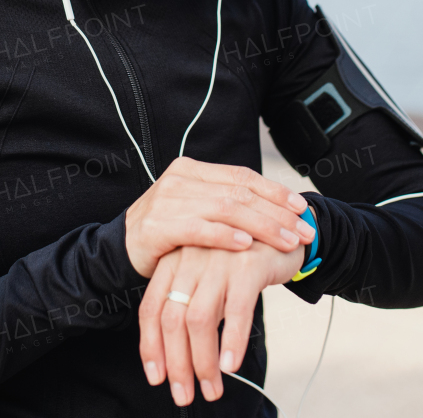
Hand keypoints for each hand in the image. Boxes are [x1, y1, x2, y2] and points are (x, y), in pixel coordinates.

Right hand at [124, 156, 314, 277]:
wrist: (118, 251)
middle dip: (277, 213)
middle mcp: (180, 179)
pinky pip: (198, 229)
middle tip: (304, 231)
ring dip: (262, 226)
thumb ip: (227, 205)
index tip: (302, 208)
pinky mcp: (157, 226)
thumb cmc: (167, 235)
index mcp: (193, 171)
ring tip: (287, 241)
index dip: (275, 191)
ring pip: (226, 209)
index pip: (242, 176)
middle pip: (240, 193)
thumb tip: (276, 209)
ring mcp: (167, 201)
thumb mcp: (197, 212)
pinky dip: (224, 236)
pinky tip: (246, 246)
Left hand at [137, 235, 307, 405]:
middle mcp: (190, 259)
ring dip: (203, 361)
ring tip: (212, 388)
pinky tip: (231, 364)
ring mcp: (217, 260)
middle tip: (184, 394)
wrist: (283, 226)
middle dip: (176, 364)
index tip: (156, 377)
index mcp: (173, 261)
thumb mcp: (207, 275)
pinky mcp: (247, 265)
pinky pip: (236, 310)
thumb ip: (191, 304)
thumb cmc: (240, 258)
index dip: (150, 347)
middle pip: (172, 319)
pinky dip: (232, 341)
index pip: (151, 309)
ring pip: (199, 319)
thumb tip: (179, 357)